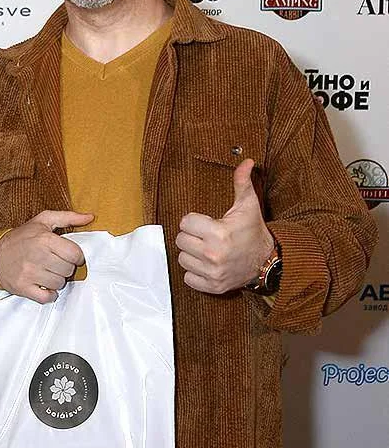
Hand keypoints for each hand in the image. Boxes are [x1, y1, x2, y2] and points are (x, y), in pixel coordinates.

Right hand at [0, 210, 93, 302]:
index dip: (77, 256)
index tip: (71, 255)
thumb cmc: (22, 237)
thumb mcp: (43, 220)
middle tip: (57, 263)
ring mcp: (30, 273)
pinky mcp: (23, 287)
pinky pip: (47, 297)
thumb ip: (68, 217)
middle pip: (68, 270)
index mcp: (45, 239)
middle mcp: (38, 256)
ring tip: (49, 272)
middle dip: (66, 267)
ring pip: (59, 284)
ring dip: (58, 280)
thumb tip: (90, 217)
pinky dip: (49, 294)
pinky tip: (45, 285)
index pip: (75, 254)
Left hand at [176, 158, 273, 293]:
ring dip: (191, 254)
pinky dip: (194, 272)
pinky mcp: (213, 286)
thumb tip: (247, 161)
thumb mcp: (248, 205)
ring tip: (205, 249)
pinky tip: (205, 264)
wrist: (267, 261)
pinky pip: (188, 278)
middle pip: (181, 240)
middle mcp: (213, 254)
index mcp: (218, 233)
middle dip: (190, 236)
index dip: (194, 220)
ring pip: (182, 259)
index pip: (185, 222)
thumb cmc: (253, 231)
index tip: (205, 222)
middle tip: (204, 236)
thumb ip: (242, 182)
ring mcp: (212, 273)